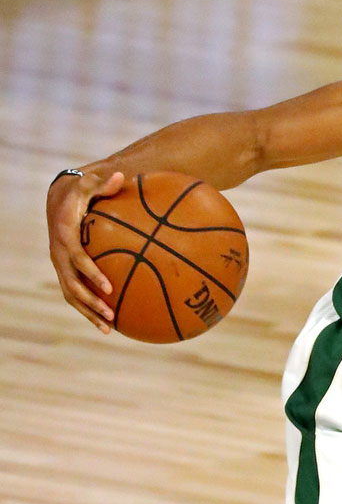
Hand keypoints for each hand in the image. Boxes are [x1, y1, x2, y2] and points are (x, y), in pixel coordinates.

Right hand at [46, 170, 123, 332]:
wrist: (59, 199)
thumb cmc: (80, 191)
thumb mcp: (89, 182)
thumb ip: (103, 182)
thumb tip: (119, 176)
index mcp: (66, 235)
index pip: (77, 258)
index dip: (90, 273)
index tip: (108, 286)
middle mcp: (59, 253)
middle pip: (72, 284)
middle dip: (90, 300)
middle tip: (112, 313)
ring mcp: (61, 264)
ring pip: (71, 294)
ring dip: (89, 312)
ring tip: (110, 327)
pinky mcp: (66, 270)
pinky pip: (76, 293)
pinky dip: (89, 308)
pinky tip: (110, 323)